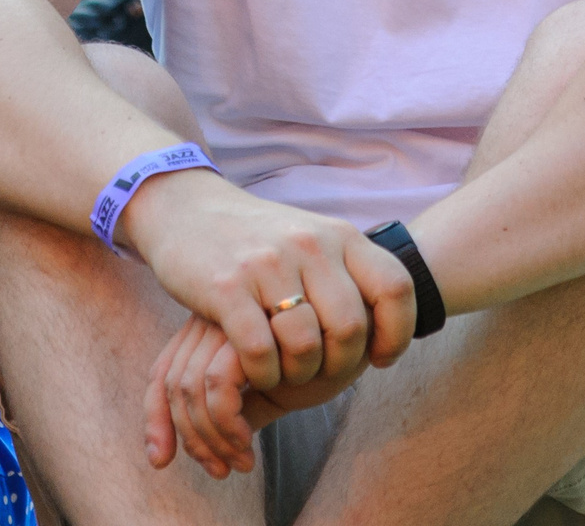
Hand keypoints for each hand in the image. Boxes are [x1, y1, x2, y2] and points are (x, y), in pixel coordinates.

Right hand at [116, 173, 414, 461]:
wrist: (187, 210)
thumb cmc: (259, 241)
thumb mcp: (313, 241)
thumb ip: (350, 274)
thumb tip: (391, 325)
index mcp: (339, 235)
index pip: (395, 288)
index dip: (397, 333)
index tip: (379, 357)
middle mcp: (308, 244)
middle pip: (350, 328)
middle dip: (339, 365)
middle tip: (319, 371)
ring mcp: (266, 264)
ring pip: (306, 346)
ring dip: (298, 374)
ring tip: (284, 371)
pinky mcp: (225, 287)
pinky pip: (259, 351)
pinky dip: (263, 373)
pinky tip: (256, 369)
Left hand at [145, 310, 355, 477]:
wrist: (370, 318)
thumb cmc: (324, 352)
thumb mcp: (276, 383)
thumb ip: (241, 403)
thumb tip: (189, 452)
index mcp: (214, 326)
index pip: (164, 375)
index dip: (159, 421)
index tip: (173, 459)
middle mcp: (215, 318)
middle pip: (172, 383)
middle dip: (192, 438)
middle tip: (223, 469)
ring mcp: (231, 319)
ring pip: (191, 388)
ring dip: (211, 438)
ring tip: (241, 460)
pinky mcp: (250, 328)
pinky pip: (218, 383)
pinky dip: (225, 425)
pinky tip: (247, 446)